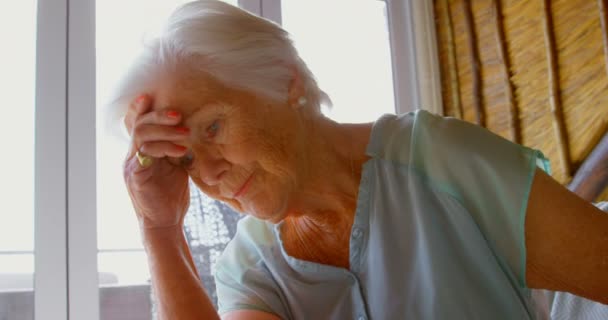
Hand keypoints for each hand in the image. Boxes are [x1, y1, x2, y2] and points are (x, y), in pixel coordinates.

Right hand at [123, 95, 190, 228]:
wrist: (165, 222)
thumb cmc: (172, 194)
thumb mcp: (177, 166)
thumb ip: (177, 148)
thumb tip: (194, 128)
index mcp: (141, 150)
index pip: (137, 123)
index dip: (140, 107)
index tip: (152, 95)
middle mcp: (132, 154)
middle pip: (139, 123)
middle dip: (159, 115)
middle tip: (179, 114)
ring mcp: (131, 164)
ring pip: (141, 134)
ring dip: (165, 130)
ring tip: (186, 132)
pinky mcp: (135, 174)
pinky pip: (146, 152)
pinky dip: (165, 148)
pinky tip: (182, 151)